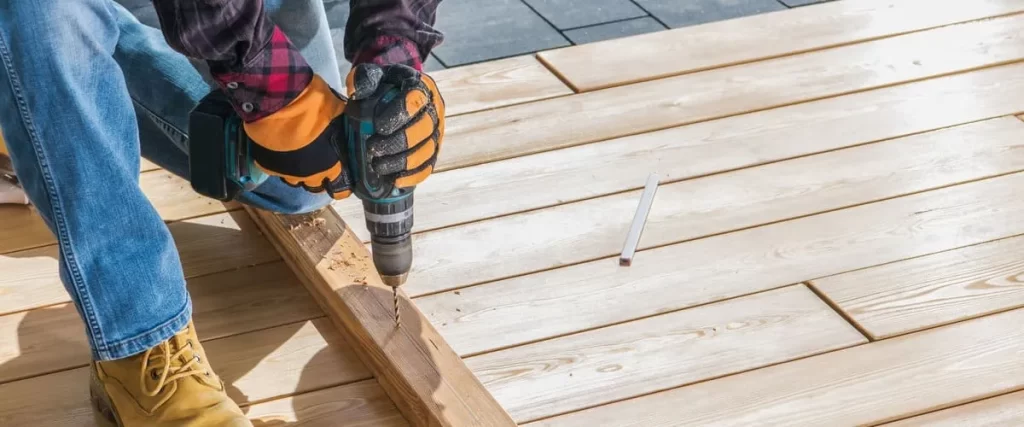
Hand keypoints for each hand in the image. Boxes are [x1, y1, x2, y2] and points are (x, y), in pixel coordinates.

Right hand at [242, 74, 352, 199]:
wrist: (279, 104)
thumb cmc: (314, 107)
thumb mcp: (337, 112)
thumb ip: (341, 125)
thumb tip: (349, 122)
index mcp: (331, 165)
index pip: (341, 189)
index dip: (342, 184)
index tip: (340, 175)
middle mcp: (310, 175)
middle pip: (315, 187)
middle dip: (318, 177)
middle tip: (317, 163)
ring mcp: (287, 173)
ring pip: (294, 180)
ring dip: (297, 171)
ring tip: (297, 157)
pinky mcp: (267, 166)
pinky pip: (275, 170)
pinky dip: (278, 163)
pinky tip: (279, 152)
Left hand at [345, 63, 444, 188]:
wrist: (392, 97)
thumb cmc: (380, 86)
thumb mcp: (370, 75)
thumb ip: (364, 78)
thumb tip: (361, 92)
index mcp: (422, 86)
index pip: (416, 99)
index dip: (399, 114)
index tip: (378, 125)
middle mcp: (435, 109)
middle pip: (423, 129)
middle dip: (398, 142)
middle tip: (373, 148)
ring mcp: (437, 133)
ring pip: (427, 151)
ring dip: (402, 162)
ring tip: (378, 166)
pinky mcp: (433, 151)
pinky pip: (428, 166)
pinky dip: (412, 176)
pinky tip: (394, 180)